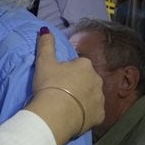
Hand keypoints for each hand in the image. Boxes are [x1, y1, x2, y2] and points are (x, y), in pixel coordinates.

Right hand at [24, 28, 103, 144]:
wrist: (55, 114)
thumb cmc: (50, 84)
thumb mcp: (44, 61)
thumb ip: (46, 44)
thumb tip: (46, 29)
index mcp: (85, 64)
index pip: (77, 65)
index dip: (67, 72)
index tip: (57, 79)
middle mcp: (97, 79)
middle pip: (87, 80)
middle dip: (78, 84)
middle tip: (61, 92)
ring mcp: (100, 98)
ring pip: (92, 96)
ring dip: (83, 98)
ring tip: (67, 105)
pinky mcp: (100, 115)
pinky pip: (94, 112)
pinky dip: (86, 113)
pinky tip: (75, 116)